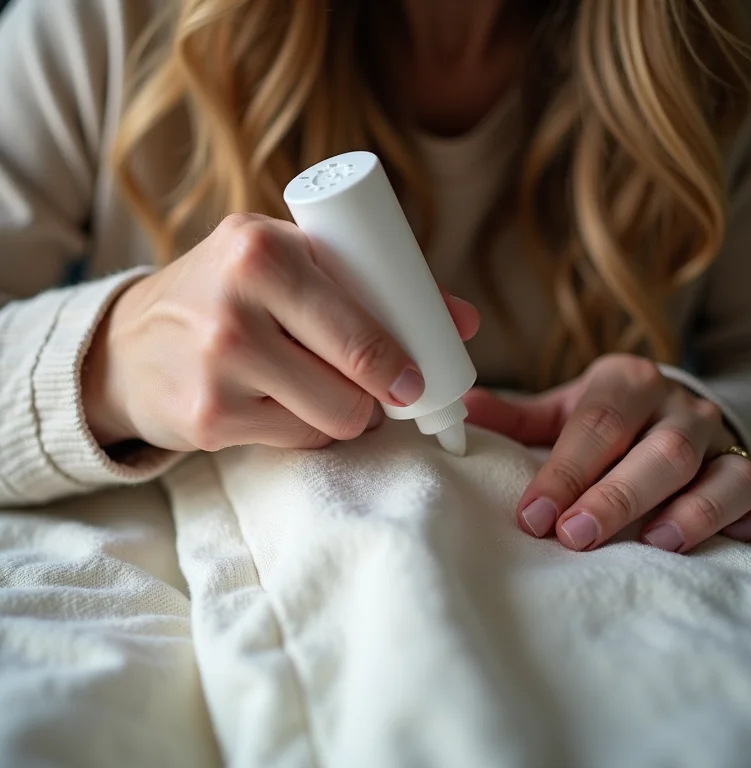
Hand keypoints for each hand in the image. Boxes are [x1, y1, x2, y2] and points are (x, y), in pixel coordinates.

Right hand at [83, 213, 478, 451]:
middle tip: (386, 392)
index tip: (417, 378)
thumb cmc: (224, 293)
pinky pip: (298, 441)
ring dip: (346, 413)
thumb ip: (367, 281)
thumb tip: (463, 322)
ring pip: (333, 419)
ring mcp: (217, 370)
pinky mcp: (208, 422)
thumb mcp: (284, 261)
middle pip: (355, 384)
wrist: (129, 343)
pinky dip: (306, 428)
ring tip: (325, 388)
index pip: (360, 324)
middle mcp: (234, 308)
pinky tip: (282, 404)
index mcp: (260, 250)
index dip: (402, 360)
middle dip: (383, 396)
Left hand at [465, 354, 750, 551]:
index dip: (565, 472)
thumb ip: (519, 418)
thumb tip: (463, 414)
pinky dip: (735, 519)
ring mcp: (719, 437)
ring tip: (653, 544)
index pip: (597, 424)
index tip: (533, 515)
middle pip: (657, 451)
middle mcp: (677, 405)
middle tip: (575, 535)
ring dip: (686, 512)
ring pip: (716, 471)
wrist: (673, 409)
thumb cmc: (608, 417)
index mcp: (627, 381)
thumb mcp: (564, 409)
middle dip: (617, 496)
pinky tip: (716, 546)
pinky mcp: (747, 468)